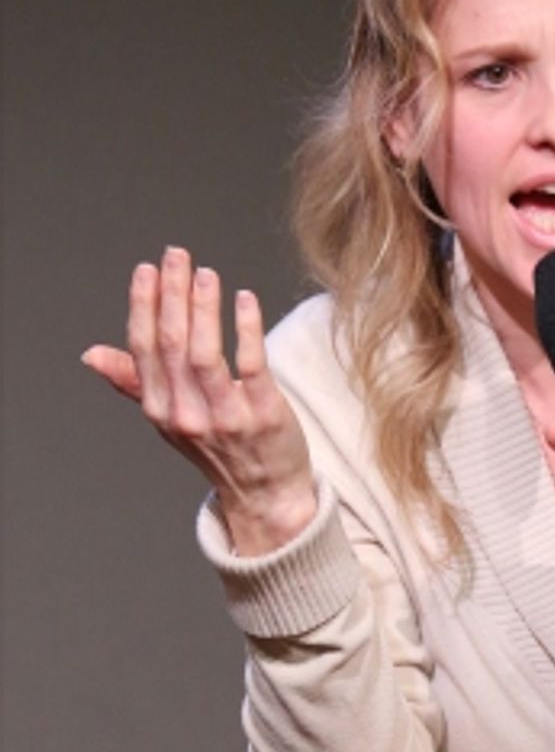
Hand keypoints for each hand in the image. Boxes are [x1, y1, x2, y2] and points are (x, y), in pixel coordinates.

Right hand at [82, 247, 316, 555]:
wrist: (265, 495)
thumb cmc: (219, 451)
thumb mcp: (170, 420)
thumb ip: (134, 383)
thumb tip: (91, 355)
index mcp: (160, 410)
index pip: (144, 349)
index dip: (143, 306)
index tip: (148, 270)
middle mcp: (186, 414)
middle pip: (172, 344)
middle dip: (172, 295)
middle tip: (178, 256)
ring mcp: (226, 416)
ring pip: (205, 353)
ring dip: (203, 308)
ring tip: (206, 273)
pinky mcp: (264, 414)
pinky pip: (251, 365)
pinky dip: (246, 329)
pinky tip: (245, 299)